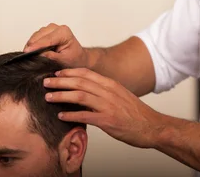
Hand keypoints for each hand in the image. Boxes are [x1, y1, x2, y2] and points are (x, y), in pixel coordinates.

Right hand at [25, 24, 89, 68]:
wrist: (78, 58)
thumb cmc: (74, 59)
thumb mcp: (64, 61)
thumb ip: (52, 57)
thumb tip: (40, 54)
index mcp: (64, 33)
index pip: (47, 39)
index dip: (36, 45)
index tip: (27, 51)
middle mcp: (57, 28)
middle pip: (40, 35)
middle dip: (32, 45)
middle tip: (25, 56)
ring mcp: (51, 29)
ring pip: (36, 35)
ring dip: (31, 44)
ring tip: (28, 55)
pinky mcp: (46, 32)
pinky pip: (36, 36)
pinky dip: (33, 44)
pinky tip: (31, 51)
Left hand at [44, 68, 165, 148]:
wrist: (153, 126)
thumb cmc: (136, 114)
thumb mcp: (121, 96)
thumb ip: (105, 92)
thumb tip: (88, 91)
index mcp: (111, 85)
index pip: (86, 73)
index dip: (69, 72)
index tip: (57, 73)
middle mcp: (109, 92)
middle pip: (80, 82)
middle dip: (60, 81)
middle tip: (46, 82)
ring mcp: (108, 106)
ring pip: (80, 96)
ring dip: (62, 96)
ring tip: (49, 97)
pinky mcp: (108, 120)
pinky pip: (86, 116)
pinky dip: (72, 115)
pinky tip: (62, 116)